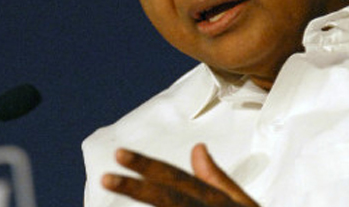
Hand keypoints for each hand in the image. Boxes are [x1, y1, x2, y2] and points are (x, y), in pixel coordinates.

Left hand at [101, 143, 258, 206]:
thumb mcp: (242, 206)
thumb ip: (218, 180)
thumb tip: (196, 148)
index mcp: (219, 203)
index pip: (179, 180)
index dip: (148, 167)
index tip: (119, 155)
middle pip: (169, 200)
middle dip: (135, 189)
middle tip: (106, 177)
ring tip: (113, 189)